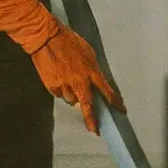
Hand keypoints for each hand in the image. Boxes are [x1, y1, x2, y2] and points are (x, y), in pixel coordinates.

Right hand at [0, 0, 125, 135]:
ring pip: (71, 100)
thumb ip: (91, 68)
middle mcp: (79, 81)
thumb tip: (94, 81)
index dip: (114, 102)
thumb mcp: (86, 51)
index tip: (121, 111)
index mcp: (90, 70)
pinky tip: (57, 77)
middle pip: (86, 105)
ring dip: (72, 94)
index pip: (106, 90)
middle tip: (95, 130)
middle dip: (91, 119)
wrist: (45, 37)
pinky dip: (60, 89)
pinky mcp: (52, 86)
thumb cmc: (68, 40)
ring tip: (67, 80)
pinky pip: (59, 94)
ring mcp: (64, 85)